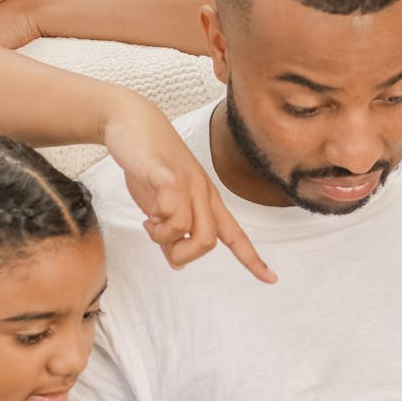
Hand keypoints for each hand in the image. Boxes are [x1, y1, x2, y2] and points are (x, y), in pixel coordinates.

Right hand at [101, 90, 275, 282]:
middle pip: (210, 242)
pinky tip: (146, 213)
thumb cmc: (147, 164)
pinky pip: (174, 211)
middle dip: (183, 254)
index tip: (272, 280)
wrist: (130, 121)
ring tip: (149, 223)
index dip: (252, 259)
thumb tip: (177, 262)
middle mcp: (203, 192)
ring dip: (165, 238)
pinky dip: (159, 221)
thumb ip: (169, 232)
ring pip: (192, 231)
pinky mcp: (168, 176)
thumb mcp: (158, 204)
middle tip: (160, 242)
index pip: (234, 234)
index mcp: (206, 199)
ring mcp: (188, 182)